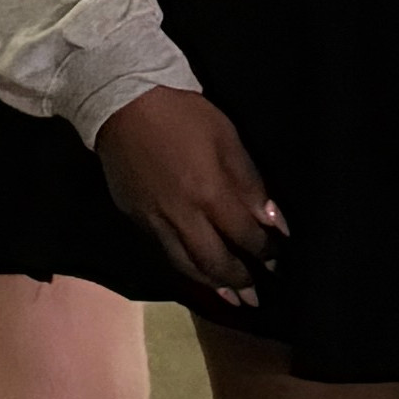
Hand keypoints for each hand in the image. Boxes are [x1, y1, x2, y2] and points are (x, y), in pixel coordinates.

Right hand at [93, 85, 282, 307]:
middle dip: (240, 281)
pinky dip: (185, 268)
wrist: (121, 101)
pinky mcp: (135, 219)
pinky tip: (197, 271)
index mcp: (209, 193)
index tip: (277, 259)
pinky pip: (165, 253)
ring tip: (231, 297)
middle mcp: (181, 217)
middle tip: (256, 293)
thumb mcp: (227, 138)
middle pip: (215, 263)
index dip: (265, 252)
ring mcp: (154, 221)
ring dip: (212, 285)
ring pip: (186, 266)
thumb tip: (274, 222)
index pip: (245, 237)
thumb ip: (251, 183)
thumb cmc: (183, 114)